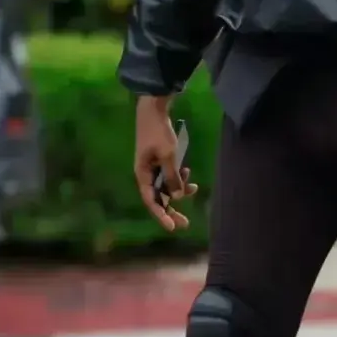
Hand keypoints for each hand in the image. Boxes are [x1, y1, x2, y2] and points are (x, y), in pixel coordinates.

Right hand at [134, 96, 196, 231]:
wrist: (154, 109)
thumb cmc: (159, 133)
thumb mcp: (168, 156)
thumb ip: (172, 177)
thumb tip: (176, 197)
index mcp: (142, 175)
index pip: (151, 202)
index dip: (161, 216)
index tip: (173, 227)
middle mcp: (146, 175)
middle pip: (158, 198)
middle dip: (172, 210)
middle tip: (185, 223)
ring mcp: (152, 168)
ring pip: (166, 187)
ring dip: (179, 190)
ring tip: (193, 188)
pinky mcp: (159, 161)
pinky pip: (169, 176)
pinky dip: (179, 177)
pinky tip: (188, 173)